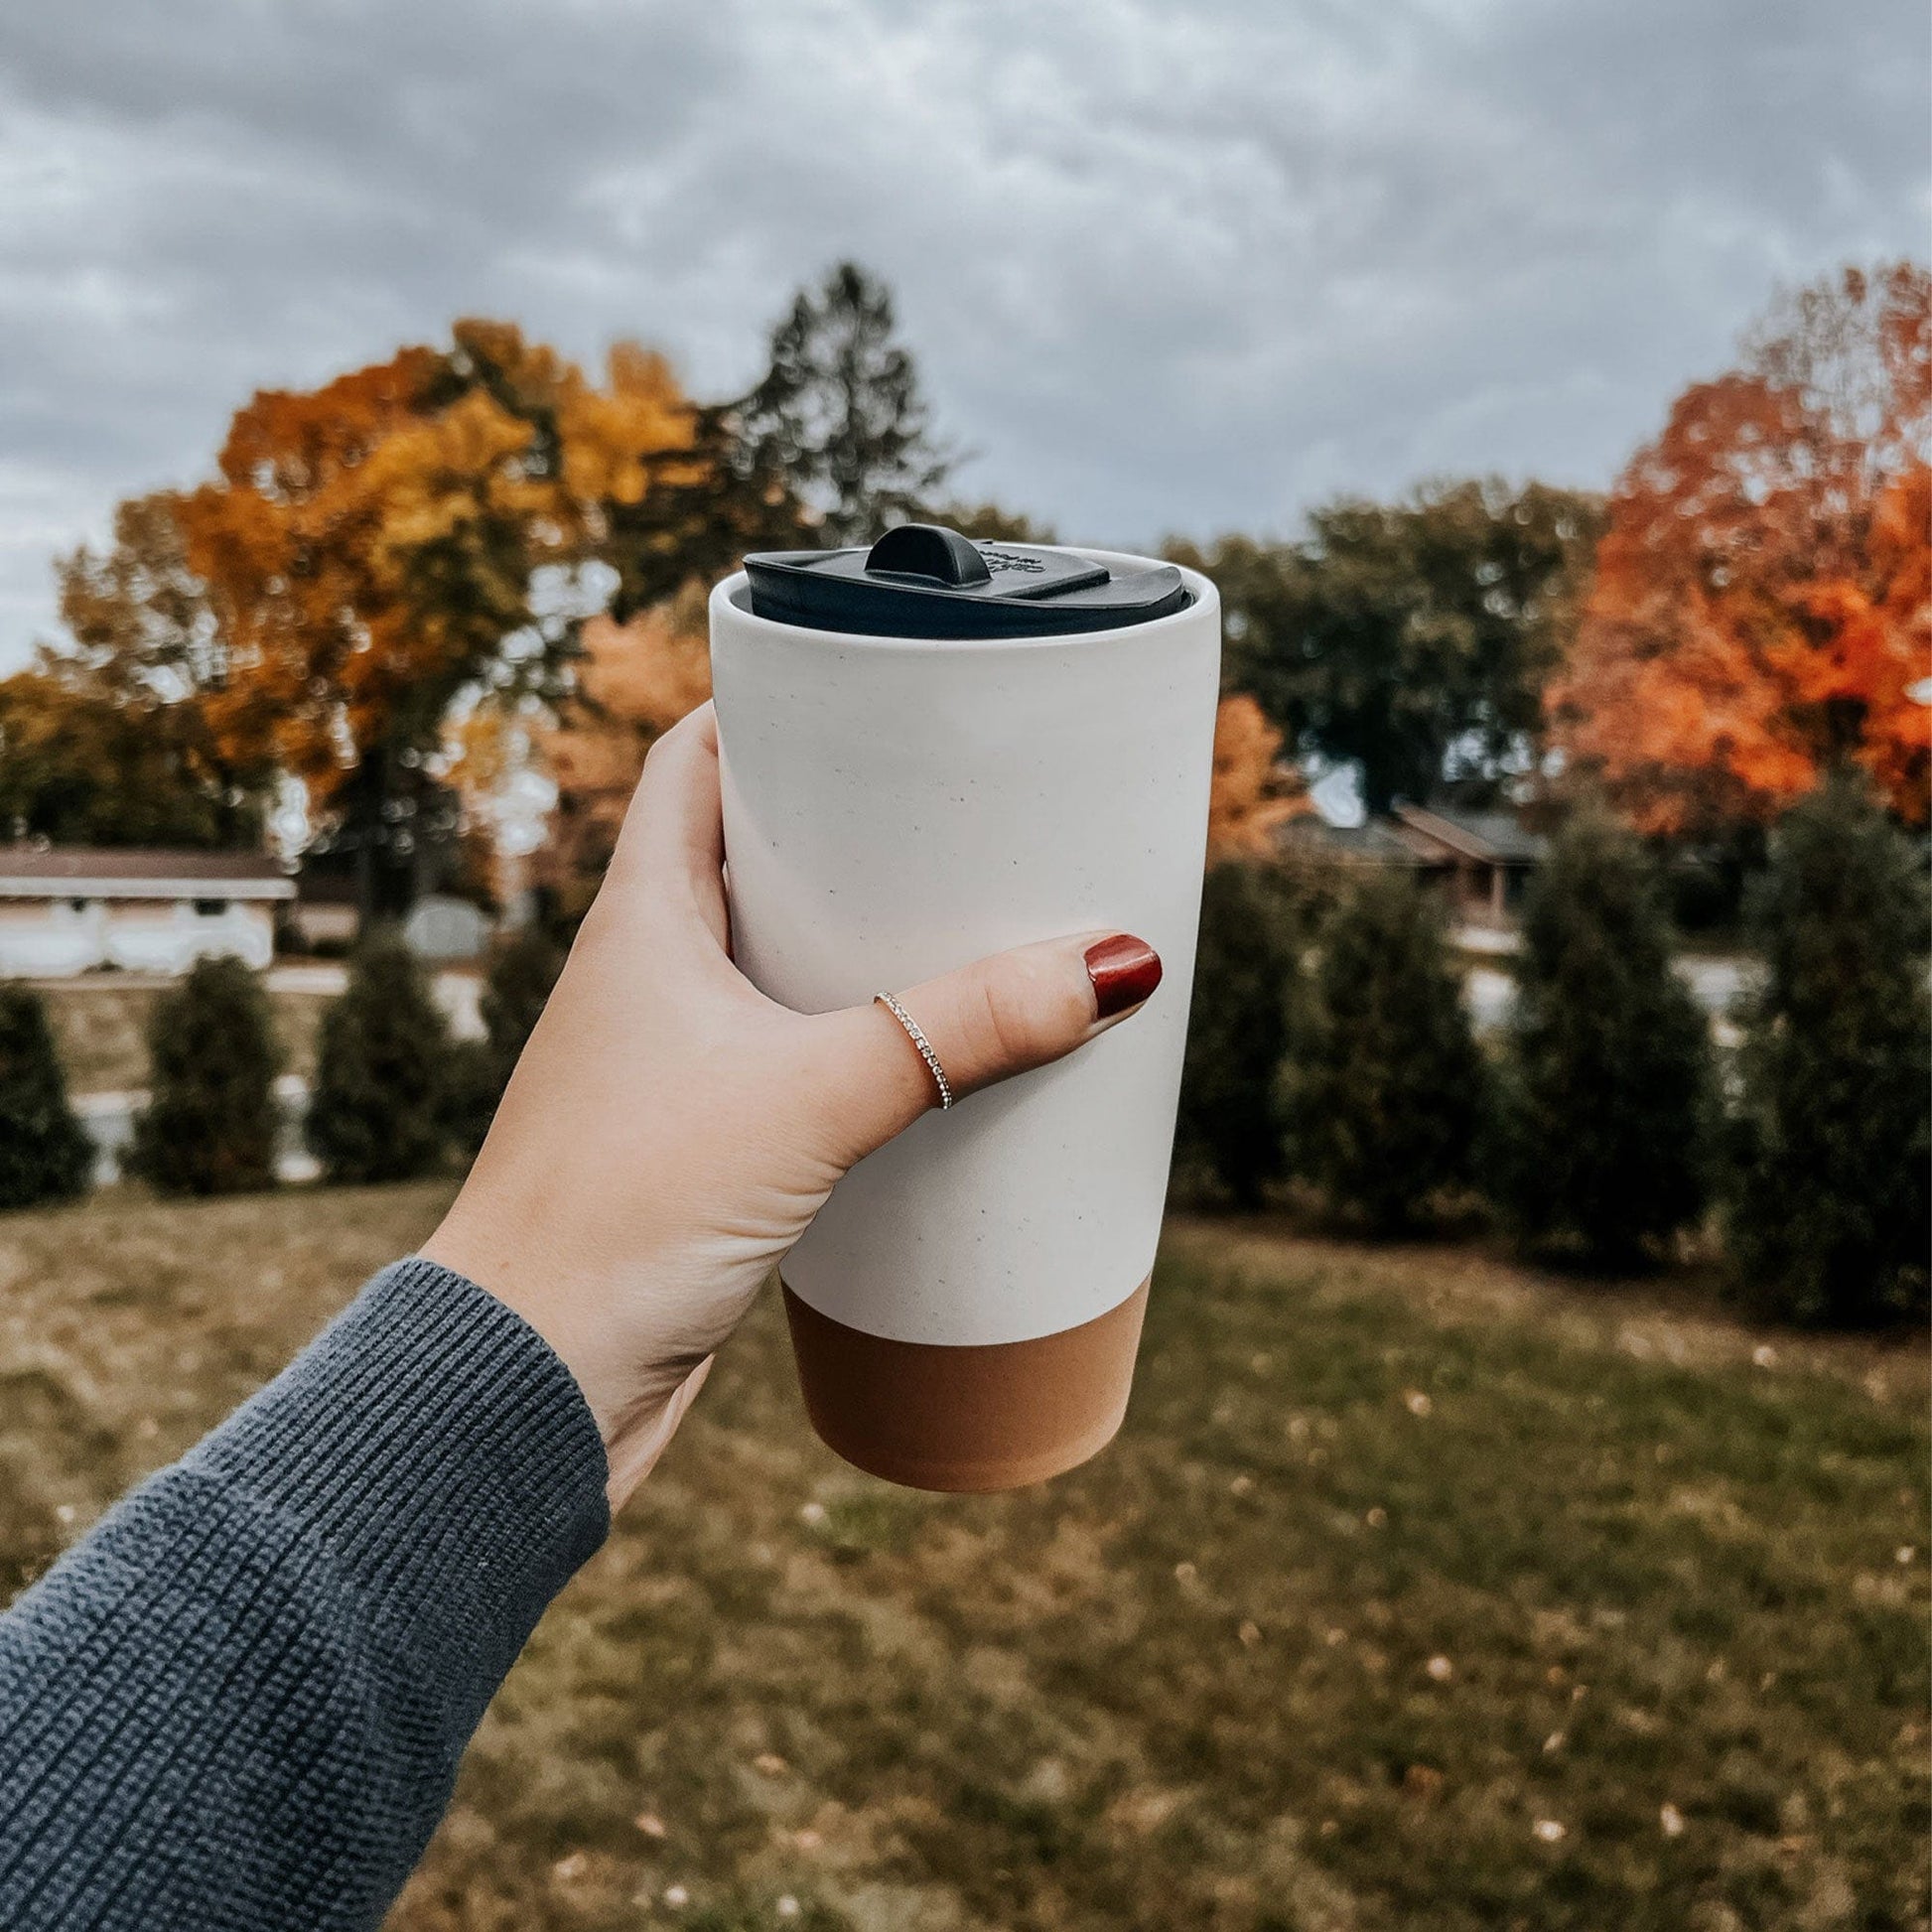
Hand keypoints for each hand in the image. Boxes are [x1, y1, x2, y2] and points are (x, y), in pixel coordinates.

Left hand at [423, 704, 1161, 1506]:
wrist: (527, 1388)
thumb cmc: (619, 1216)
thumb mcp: (807, 1102)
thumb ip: (955, 1033)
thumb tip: (1111, 964)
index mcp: (639, 921)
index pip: (695, 762)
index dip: (772, 709)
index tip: (872, 686)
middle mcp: (646, 978)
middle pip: (752, 859)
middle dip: (853, 833)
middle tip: (965, 815)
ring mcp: (669, 1064)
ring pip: (778, 968)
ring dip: (863, 948)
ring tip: (975, 930)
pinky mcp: (700, 1147)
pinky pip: (792, 1060)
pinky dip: (858, 1046)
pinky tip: (931, 1068)